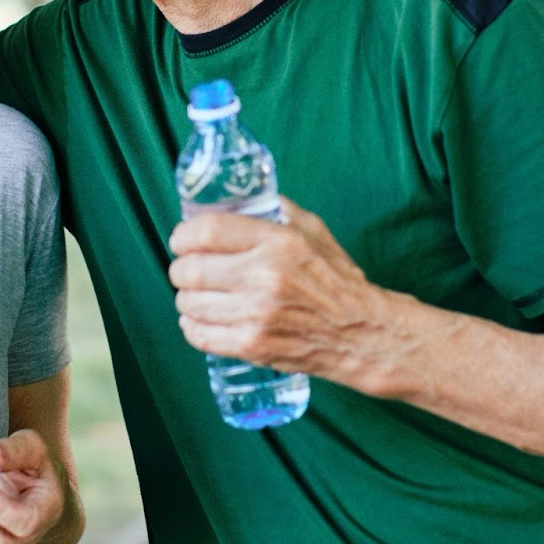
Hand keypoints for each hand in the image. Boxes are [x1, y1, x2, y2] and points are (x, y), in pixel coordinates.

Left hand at [168, 196, 390, 388]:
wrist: (362, 334)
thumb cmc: (336, 280)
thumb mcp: (314, 231)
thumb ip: (277, 210)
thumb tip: (238, 197)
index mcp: (278, 243)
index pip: (206, 231)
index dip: (183, 235)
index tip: (181, 240)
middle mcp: (264, 277)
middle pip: (190, 270)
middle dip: (180, 269)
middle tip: (187, 270)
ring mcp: (257, 315)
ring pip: (189, 303)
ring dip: (186, 298)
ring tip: (198, 296)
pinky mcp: (253, 346)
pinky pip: (198, 335)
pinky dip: (192, 326)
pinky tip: (203, 319)